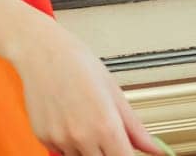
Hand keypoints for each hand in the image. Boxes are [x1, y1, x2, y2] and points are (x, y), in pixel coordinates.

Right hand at [12, 21, 165, 155]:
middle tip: (107, 135)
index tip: (127, 151)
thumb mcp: (113, 91)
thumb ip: (134, 127)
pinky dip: (69, 144)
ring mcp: (61, 139)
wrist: (41, 50)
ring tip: (86, 122)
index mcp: (106, 126)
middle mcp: (83, 137)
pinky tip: (70, 121)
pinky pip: (61, 152)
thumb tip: (154, 148)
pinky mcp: (44, 138)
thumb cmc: (77, 62)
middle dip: (109, 153)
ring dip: (88, 150)